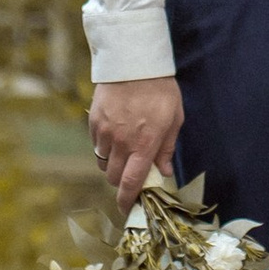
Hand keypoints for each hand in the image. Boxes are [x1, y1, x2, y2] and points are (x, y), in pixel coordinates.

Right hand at [89, 76, 182, 210]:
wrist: (134, 60)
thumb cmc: (160, 89)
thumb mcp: (174, 118)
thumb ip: (167, 148)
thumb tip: (164, 173)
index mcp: (144, 144)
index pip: (131, 183)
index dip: (127, 201)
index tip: (127, 209)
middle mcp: (122, 142)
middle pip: (113, 177)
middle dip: (121, 181)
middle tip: (131, 173)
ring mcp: (105, 132)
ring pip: (103, 162)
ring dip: (112, 164)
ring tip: (124, 151)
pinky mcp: (94, 121)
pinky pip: (96, 144)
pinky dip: (103, 147)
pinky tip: (115, 134)